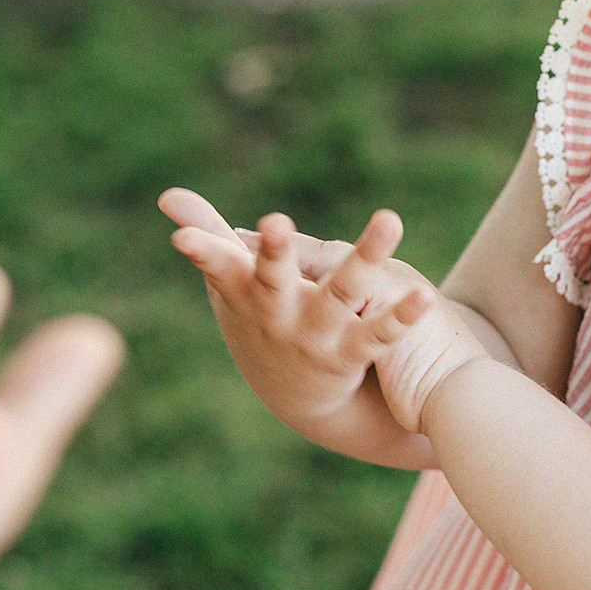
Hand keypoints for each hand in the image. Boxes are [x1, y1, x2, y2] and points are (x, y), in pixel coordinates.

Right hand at [161, 188, 430, 426]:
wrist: (293, 395)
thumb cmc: (256, 317)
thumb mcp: (228, 282)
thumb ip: (208, 235)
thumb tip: (166, 194)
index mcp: (243, 291)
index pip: (218, 264)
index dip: (201, 249)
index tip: (180, 236)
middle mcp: (275, 314)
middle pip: (273, 277)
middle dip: (274, 252)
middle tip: (277, 221)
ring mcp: (313, 336)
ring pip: (339, 292)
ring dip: (363, 258)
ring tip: (389, 219)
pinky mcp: (349, 353)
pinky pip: (378, 333)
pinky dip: (401, 315)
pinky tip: (424, 295)